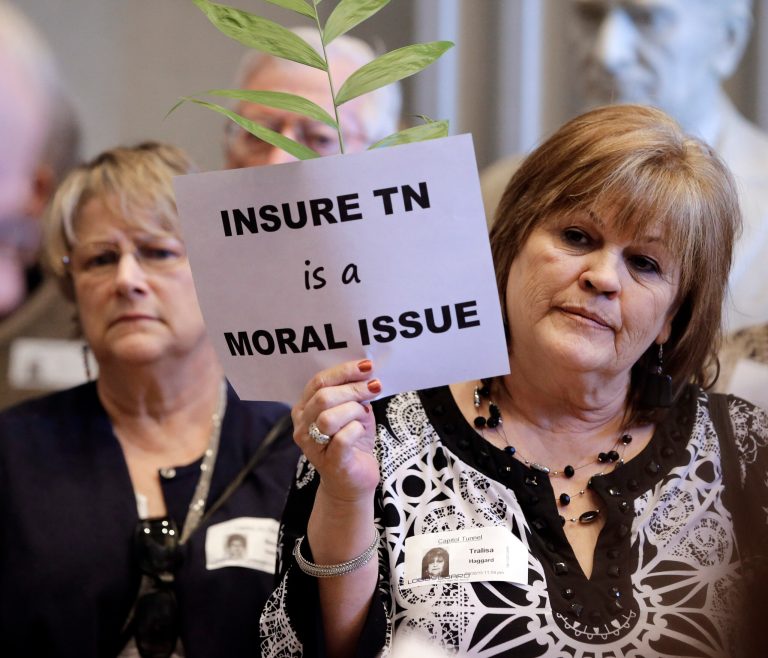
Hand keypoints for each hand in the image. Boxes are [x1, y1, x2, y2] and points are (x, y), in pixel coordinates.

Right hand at [292, 359, 380, 502]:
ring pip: (329, 417)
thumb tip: (366, 372)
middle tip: (374, 387)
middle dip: (353, 388)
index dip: (343, 371)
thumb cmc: (351, 441)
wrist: (353, 480)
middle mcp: (302, 426)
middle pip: (323, 397)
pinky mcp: (330, 462)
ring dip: (353, 410)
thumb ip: (352, 392)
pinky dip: (356, 429)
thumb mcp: (352, 411)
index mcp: (304, 408)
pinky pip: (343, 438)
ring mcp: (313, 446)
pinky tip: (361, 431)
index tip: (366, 367)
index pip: (318, 382)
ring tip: (364, 415)